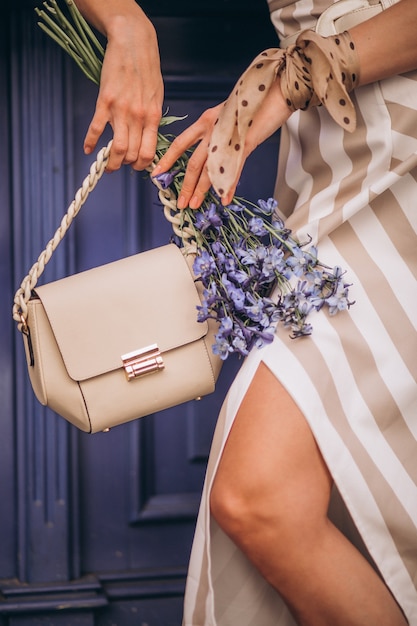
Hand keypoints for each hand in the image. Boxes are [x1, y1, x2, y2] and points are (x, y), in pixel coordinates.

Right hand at [81, 6, 163, 170]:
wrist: (134, 44)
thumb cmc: (147, 70)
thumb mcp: (156, 97)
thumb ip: (151, 119)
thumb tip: (147, 139)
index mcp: (153, 117)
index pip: (148, 152)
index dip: (141, 165)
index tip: (135, 167)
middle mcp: (138, 117)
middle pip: (130, 154)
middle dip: (124, 165)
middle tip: (118, 166)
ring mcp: (121, 110)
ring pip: (116, 148)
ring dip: (110, 162)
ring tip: (106, 166)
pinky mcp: (105, 101)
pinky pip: (96, 129)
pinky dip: (90, 142)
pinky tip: (88, 149)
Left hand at [153, 78, 290, 207]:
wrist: (276, 88)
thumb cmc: (255, 101)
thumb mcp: (228, 114)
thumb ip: (218, 130)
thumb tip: (214, 147)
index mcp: (206, 120)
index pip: (180, 143)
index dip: (168, 160)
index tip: (157, 174)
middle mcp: (212, 129)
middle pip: (193, 163)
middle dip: (185, 186)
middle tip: (180, 203)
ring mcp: (227, 137)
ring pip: (209, 170)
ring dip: (201, 190)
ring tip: (194, 205)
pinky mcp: (244, 144)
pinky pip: (232, 170)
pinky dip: (228, 186)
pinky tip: (224, 199)